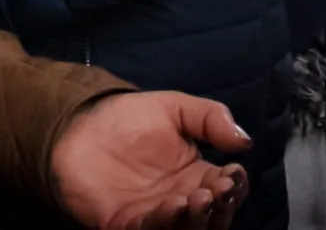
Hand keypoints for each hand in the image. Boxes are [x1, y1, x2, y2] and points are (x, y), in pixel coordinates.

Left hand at [53, 92, 250, 229]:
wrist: (81, 126)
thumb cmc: (129, 118)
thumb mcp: (176, 108)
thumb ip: (211, 118)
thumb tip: (245, 141)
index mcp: (198, 175)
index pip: (229, 189)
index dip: (235, 186)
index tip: (232, 174)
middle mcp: (182, 200)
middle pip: (215, 218)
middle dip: (222, 208)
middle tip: (217, 191)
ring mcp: (156, 216)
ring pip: (189, 229)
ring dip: (199, 219)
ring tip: (197, 197)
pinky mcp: (128, 226)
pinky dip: (167, 223)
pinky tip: (173, 204)